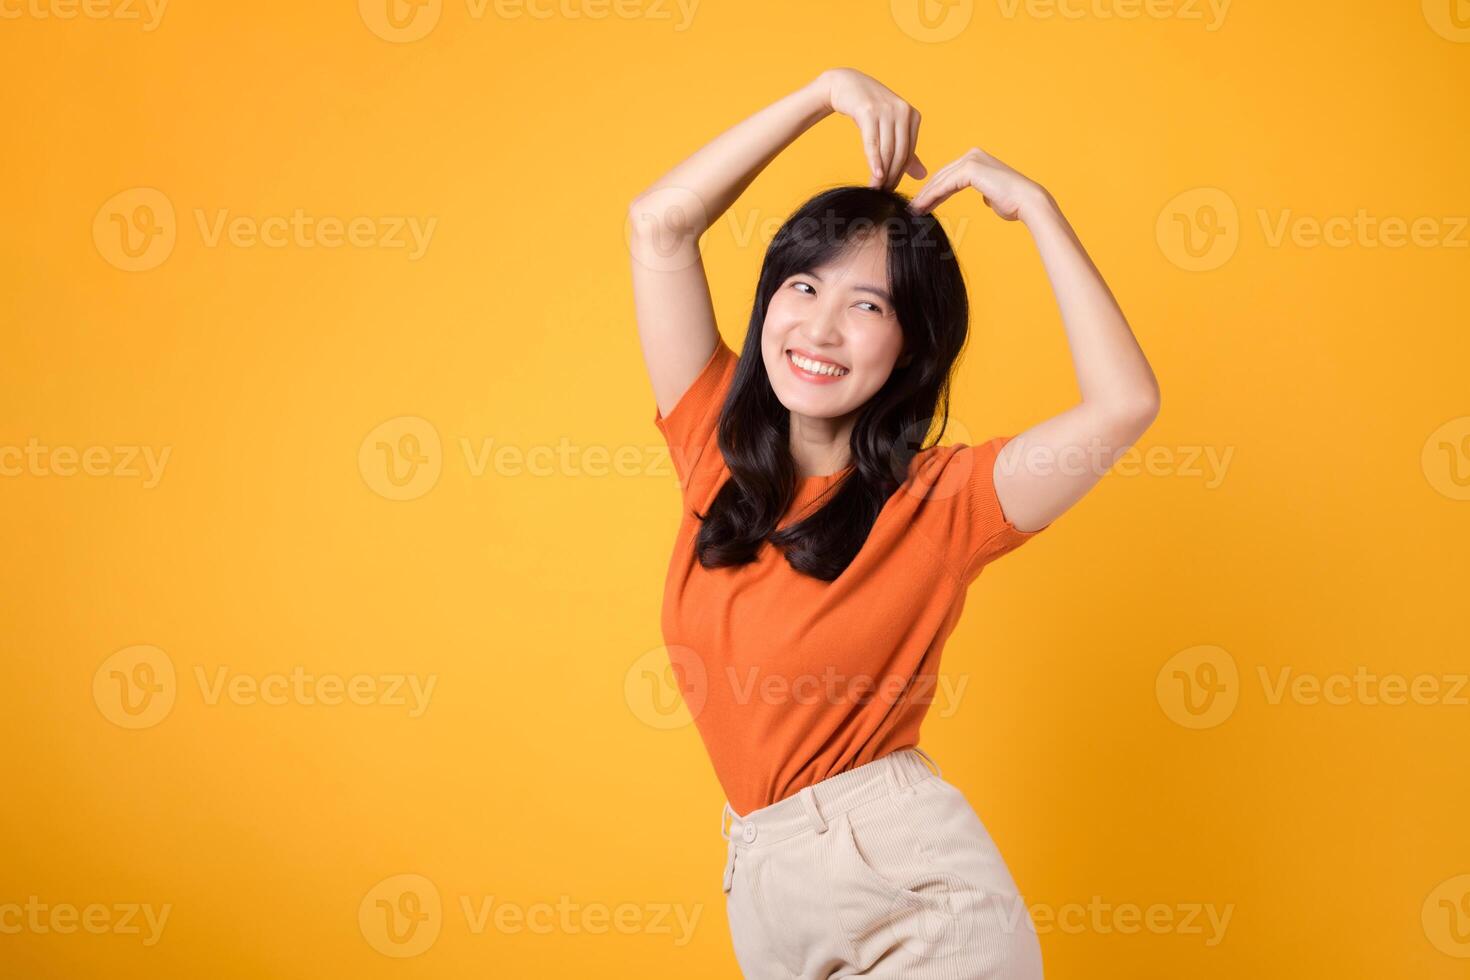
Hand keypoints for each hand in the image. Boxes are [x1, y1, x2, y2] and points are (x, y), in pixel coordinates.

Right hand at [819, 67, 926, 191]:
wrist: (845, 85)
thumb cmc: (869, 110)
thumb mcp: (890, 128)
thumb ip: (906, 152)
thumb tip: (922, 175)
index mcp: (913, 116)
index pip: (909, 153)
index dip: (900, 174)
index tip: (891, 190)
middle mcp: (903, 111)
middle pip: (900, 153)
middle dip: (892, 176)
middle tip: (883, 195)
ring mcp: (886, 110)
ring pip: (887, 150)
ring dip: (882, 173)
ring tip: (875, 189)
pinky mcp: (869, 111)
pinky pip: (873, 142)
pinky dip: (874, 161)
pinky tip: (874, 176)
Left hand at [906, 147, 1047, 222]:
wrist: (1027, 202)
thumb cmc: (1014, 203)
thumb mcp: (993, 194)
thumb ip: (985, 190)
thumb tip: (984, 196)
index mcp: (976, 158)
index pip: (948, 175)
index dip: (933, 190)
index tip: (921, 204)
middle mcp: (972, 155)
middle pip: (941, 176)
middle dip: (925, 192)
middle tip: (911, 207)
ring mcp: (971, 160)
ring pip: (941, 180)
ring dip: (925, 196)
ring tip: (913, 210)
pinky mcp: (970, 169)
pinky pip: (945, 185)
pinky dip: (931, 196)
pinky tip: (921, 207)